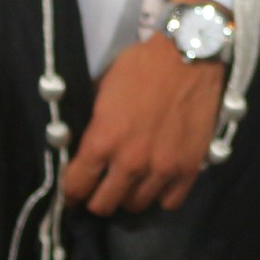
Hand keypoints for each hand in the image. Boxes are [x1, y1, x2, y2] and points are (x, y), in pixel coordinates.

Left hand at [62, 26, 225, 215]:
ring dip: (128, 196)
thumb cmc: (142, 65)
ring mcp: (162, 168)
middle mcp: (130, 162)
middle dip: (95, 198)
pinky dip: (160, 196)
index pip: (75, 186)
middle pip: (103, 205)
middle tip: (100, 187)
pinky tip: (157, 182)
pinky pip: (169, 202)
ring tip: (130, 184)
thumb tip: (81, 144)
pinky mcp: (189, 168)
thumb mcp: (103, 89)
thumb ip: (92, 123)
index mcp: (102, 140)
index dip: (68, 192)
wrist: (190, 54)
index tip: (71, 191)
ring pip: (135, 206)